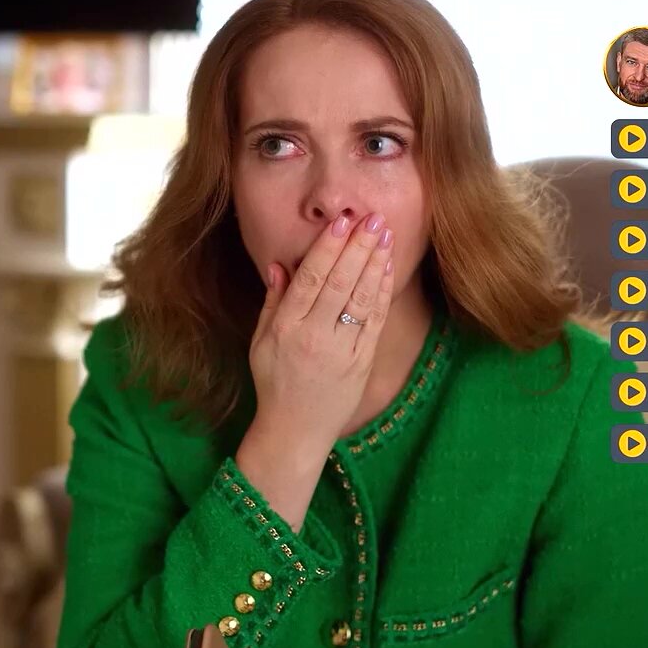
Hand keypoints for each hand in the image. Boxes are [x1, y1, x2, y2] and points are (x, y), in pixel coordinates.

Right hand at [249, 212, 395, 442]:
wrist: (296, 430)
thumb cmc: (275, 382)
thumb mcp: (260, 341)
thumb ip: (272, 302)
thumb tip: (280, 264)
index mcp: (286, 329)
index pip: (310, 279)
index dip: (327, 248)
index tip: (341, 222)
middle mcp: (314, 337)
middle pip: (340, 283)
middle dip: (358, 247)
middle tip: (372, 218)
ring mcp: (341, 351)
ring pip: (361, 299)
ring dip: (375, 263)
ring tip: (385, 234)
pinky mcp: (362, 362)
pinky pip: (374, 321)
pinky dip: (382, 291)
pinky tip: (387, 268)